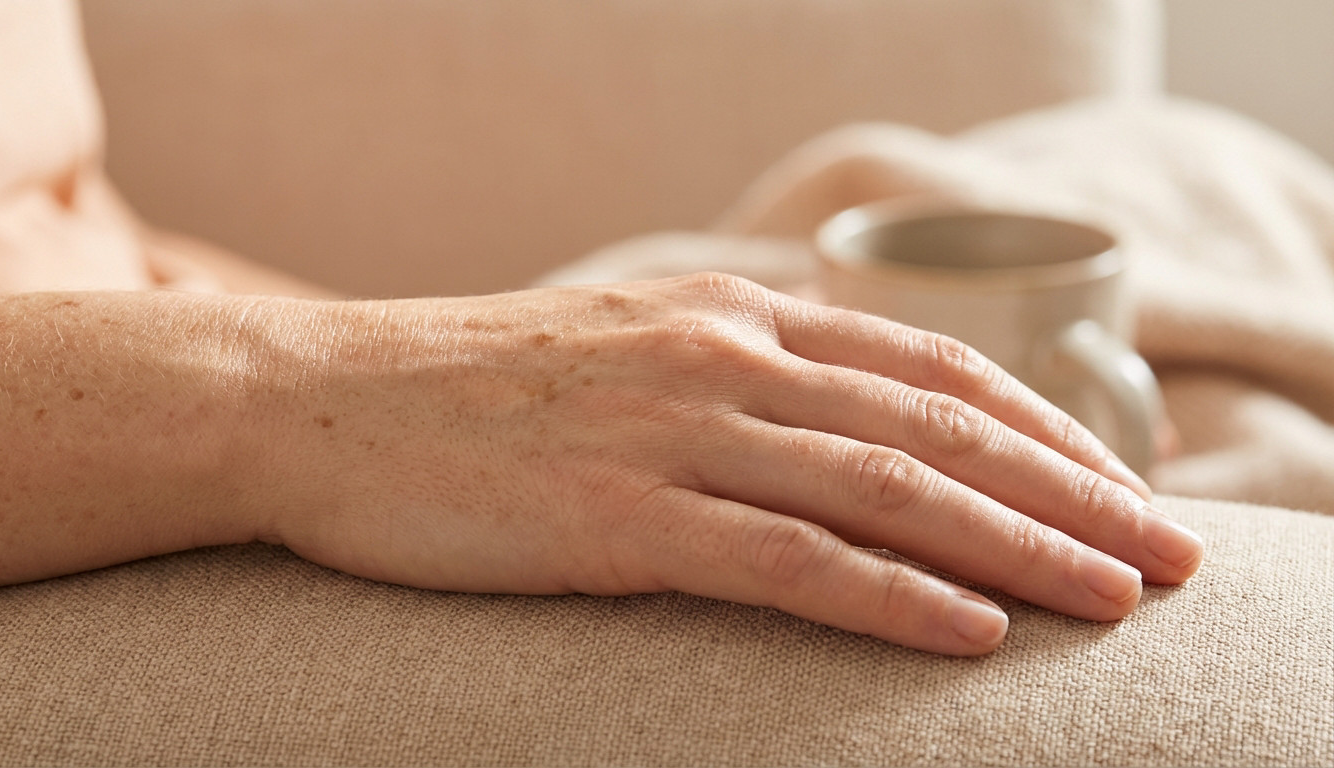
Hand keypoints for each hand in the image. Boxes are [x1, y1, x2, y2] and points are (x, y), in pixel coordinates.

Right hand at [258, 273, 1203, 655]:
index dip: (1041, 426)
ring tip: (1115, 598)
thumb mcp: (620, 346)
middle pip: (940, 426)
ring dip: (1016, 547)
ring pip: (886, 491)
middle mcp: (721, 358)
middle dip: (1073, 491)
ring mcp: (672, 434)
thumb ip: (726, 367)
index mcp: (728, 314)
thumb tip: (819, 410)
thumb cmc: (466, 389)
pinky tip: (970, 634)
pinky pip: (786, 559)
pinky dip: (890, 596)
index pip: (930, 365)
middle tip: (1171, 554)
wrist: (316, 400)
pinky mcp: (617, 517)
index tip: (1117, 484)